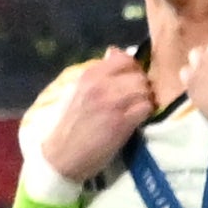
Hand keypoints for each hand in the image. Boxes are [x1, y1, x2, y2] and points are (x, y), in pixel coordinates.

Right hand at [31, 51, 156, 181]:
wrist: (61, 156)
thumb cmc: (70, 124)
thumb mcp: (77, 91)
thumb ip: (98, 73)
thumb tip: (115, 51)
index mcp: (88, 75)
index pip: (124, 59)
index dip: (133, 69)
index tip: (131, 80)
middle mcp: (100, 85)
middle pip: (138, 75)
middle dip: (142, 86)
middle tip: (137, 98)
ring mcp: (112, 103)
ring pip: (145, 90)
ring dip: (145, 100)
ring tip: (137, 109)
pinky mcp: (122, 122)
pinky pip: (146, 108)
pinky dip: (146, 113)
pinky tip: (137, 119)